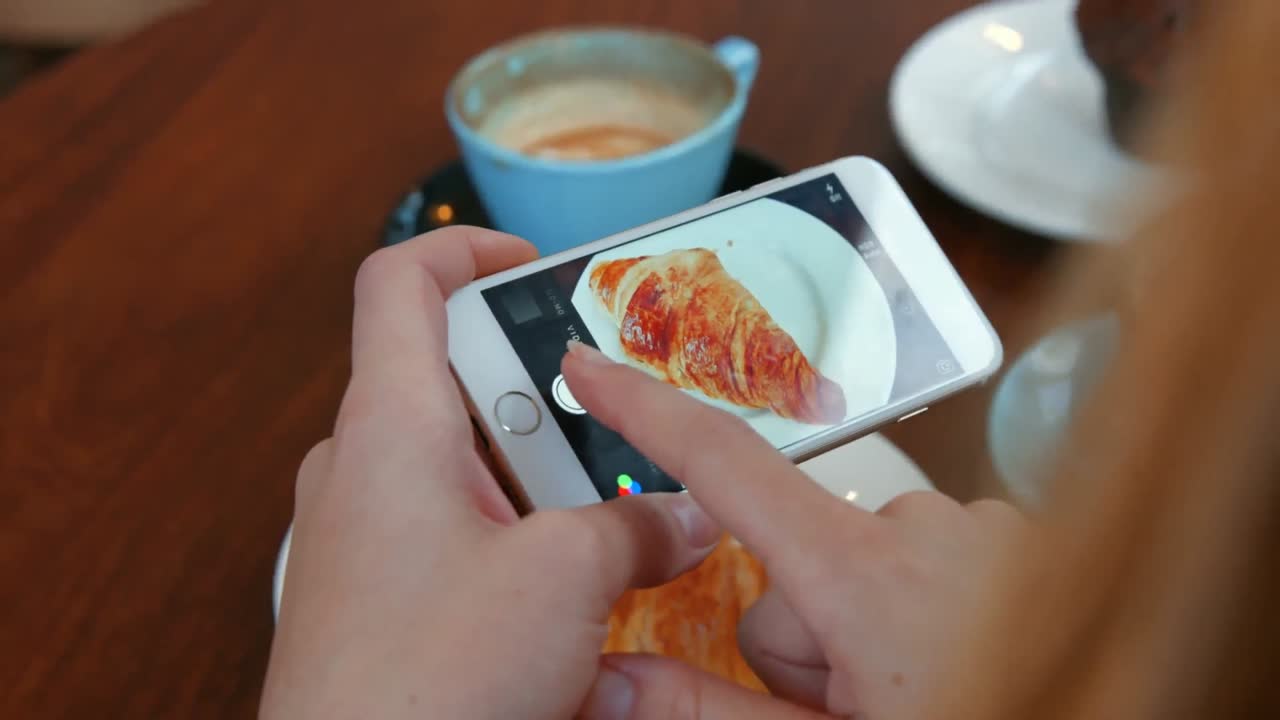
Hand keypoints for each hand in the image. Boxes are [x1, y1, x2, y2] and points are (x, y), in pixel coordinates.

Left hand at [260, 228, 723, 719]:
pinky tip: (565, 595)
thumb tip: (683, 518)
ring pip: (462, 466)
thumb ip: (635, 530)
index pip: (402, 282)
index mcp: (391, 424)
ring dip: (537, 482)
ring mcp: (360, 535)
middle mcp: (362, 467)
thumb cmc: (422, 683)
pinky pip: (448, 533)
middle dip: (544, 400)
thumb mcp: (564, 582)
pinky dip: (509, 538)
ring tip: (605, 521)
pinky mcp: (372, 595)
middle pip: (454, 379)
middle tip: (610, 427)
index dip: (466, 249)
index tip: (532, 265)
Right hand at [564, 342, 1025, 719]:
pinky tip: (959, 662)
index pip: (727, 467)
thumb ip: (705, 711)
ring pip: (864, 562)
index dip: (647, 412)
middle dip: (803, 630)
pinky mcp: (1020, 543)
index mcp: (866, 578)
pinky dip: (927, 609)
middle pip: (796, 555)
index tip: (591, 368)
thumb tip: (607, 679)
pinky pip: (932, 558)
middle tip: (849, 705)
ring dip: (868, 624)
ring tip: (916, 692)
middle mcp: (928, 532)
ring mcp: (984, 535)